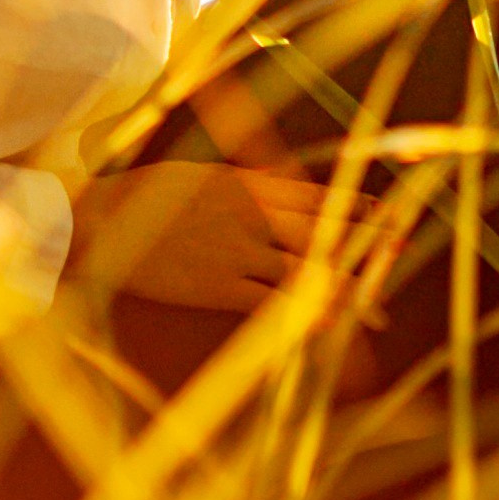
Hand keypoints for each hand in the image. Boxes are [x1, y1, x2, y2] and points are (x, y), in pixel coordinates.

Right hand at [67, 161, 388, 315]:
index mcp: (245, 182)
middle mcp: (249, 213)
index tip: (384, 211)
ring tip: (377, 305)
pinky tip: (328, 323)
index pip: (313, 193)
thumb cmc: (145, 196)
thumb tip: (281, 181)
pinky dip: (302, 313)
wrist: (100, 223)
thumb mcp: (200, 175)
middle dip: (363, 241)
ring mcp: (236, 250)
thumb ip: (244, 182)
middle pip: (320, 229)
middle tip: (398, 249)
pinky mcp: (217, 286)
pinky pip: (270, 302)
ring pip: (304, 269)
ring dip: (344, 287)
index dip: (352, 204)